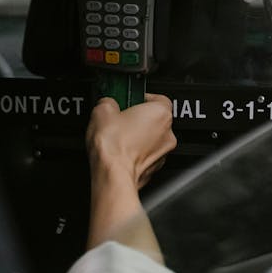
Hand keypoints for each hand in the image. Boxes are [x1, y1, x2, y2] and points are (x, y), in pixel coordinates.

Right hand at [85, 94, 176, 254]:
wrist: (113, 175)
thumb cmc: (114, 145)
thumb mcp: (103, 111)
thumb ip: (109, 102)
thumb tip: (107, 104)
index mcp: (161, 113)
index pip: (158, 98)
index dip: (141, 97)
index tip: (128, 99)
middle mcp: (168, 133)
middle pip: (155, 119)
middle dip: (138, 118)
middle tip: (120, 118)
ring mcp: (164, 153)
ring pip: (152, 139)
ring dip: (138, 136)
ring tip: (118, 136)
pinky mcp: (155, 168)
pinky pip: (147, 154)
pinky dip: (136, 152)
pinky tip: (121, 151)